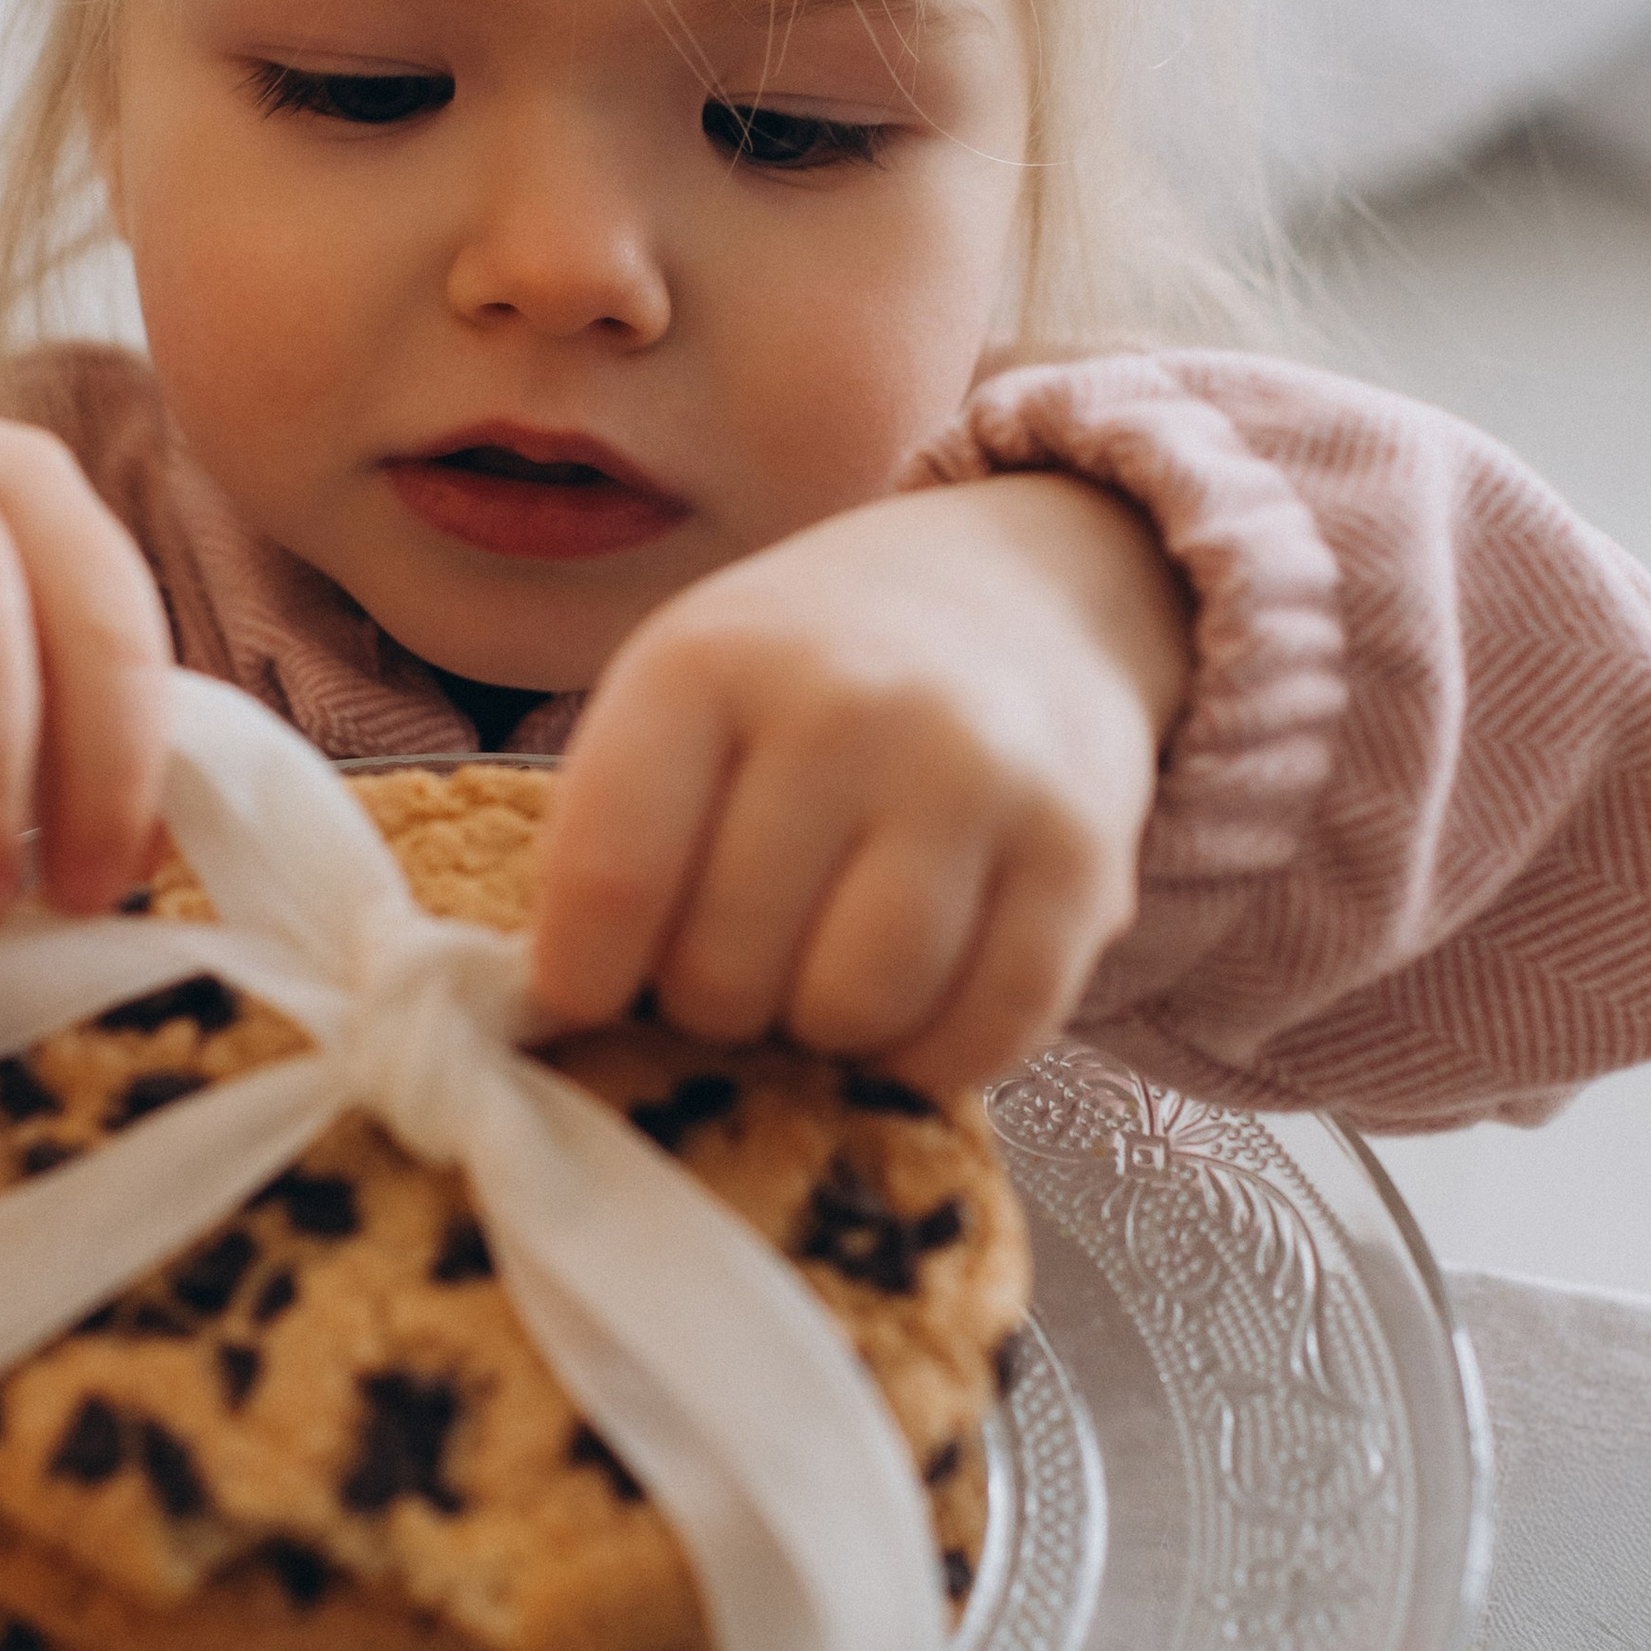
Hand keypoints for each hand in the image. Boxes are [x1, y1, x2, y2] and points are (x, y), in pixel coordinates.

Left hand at [528, 474, 1191, 1091]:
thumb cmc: (808, 677)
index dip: (582, 978)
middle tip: (732, 963)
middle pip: (728, 969)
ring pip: (856, 1009)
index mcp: (711, 664)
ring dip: (821, 1032)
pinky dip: (929, 1055)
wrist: (1022, 594)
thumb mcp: (683, 695)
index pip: (611, 875)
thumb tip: (567, 1020)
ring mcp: (978, 782)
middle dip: (710, 1001)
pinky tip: (908, 1002)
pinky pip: (984, 1036)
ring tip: (816, 976)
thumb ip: (613, 834)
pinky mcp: (1083, 860)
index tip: (586, 997)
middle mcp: (850, 711)